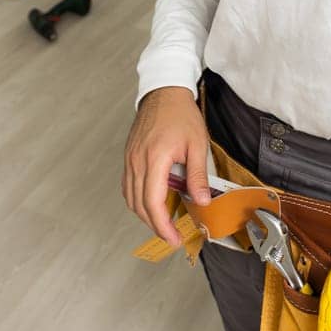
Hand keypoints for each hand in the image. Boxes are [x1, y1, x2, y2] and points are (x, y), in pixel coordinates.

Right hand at [122, 86, 212, 247]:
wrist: (164, 92)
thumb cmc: (180, 114)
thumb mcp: (197, 144)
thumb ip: (198, 175)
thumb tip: (202, 201)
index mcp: (155, 159)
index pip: (153, 203)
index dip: (162, 226)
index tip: (173, 238)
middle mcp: (137, 162)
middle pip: (139, 206)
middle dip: (155, 226)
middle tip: (172, 236)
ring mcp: (130, 160)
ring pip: (131, 198)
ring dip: (146, 215)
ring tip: (164, 223)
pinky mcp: (129, 157)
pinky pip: (128, 186)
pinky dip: (138, 200)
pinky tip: (152, 203)